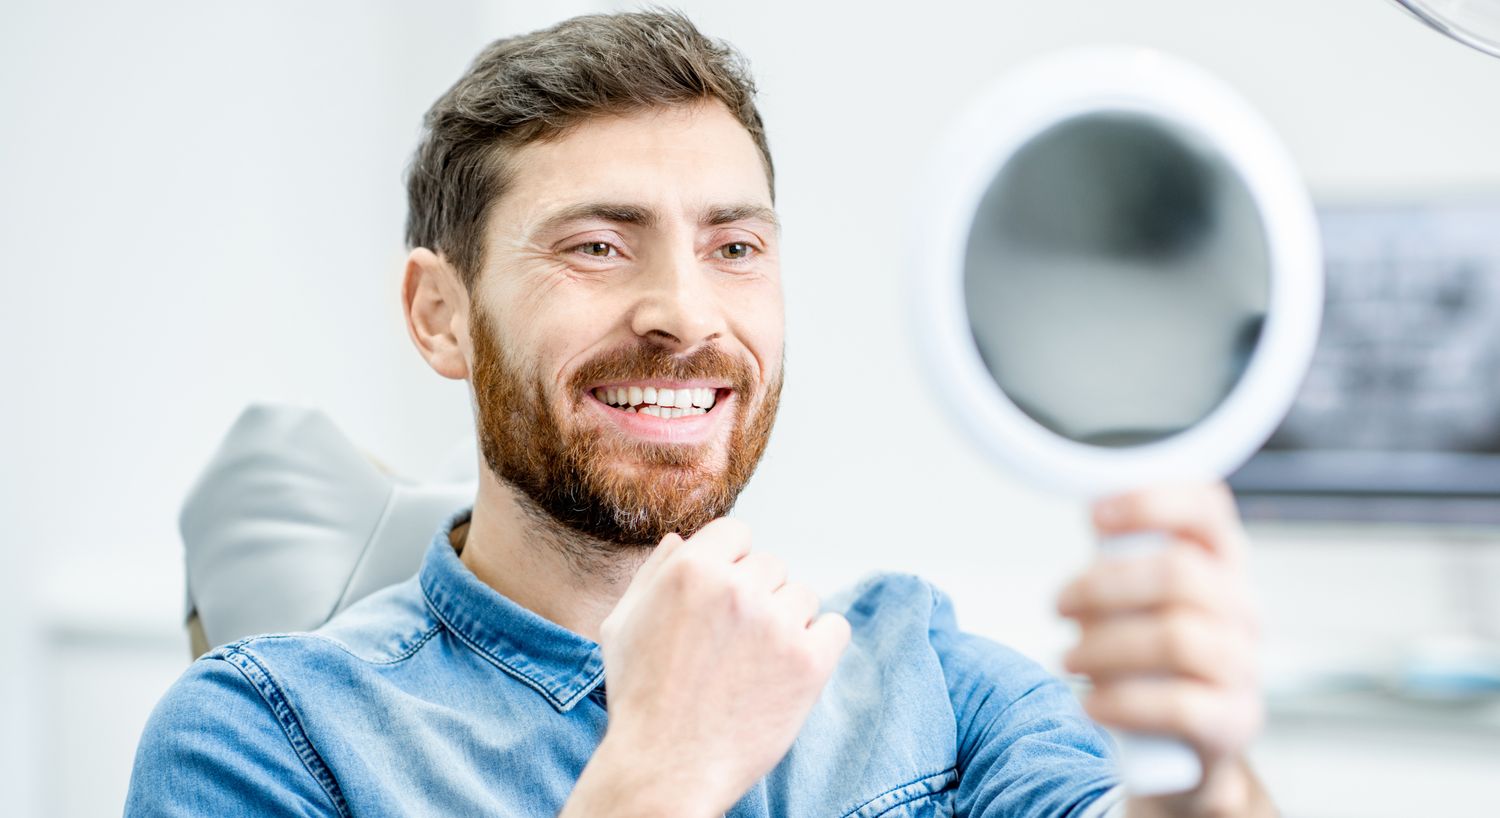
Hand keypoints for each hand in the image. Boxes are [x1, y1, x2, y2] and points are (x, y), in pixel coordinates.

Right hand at [563, 518, 850, 817]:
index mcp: (691, 570)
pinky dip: (819, 645)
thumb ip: (653, 574)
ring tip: (756, 663)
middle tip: (735, 643)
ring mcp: (776, 624)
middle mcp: (736, 588)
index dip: (731, 563)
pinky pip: (835, 627)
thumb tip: (682, 540)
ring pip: (803, 595)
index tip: (725, 598)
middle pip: (771, 565)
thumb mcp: (623, 625)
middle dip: (757, 596)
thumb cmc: (640, 699)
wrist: (666, 768)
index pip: (736, 532)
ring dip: (787, 621)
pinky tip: (788, 670)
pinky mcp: (809, 662)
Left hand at [1058, 483, 1271, 816]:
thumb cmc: (1153, 655)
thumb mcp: (1139, 599)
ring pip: (1177, 638)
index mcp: (1222, 563)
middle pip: (1179, 574)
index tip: (1094, 516)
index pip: (1208, 508)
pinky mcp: (1233, 720)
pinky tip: (1091, 703)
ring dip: (1105, 646)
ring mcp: (1243, 665)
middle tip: (1061, 604)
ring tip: (1069, 659)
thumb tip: (1092, 522)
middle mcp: (1242, 608)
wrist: (1184, 743)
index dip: (1151, 502)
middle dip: (1104, 586)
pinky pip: (1178, 705)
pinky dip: (1122, 702)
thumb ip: (1123, 561)